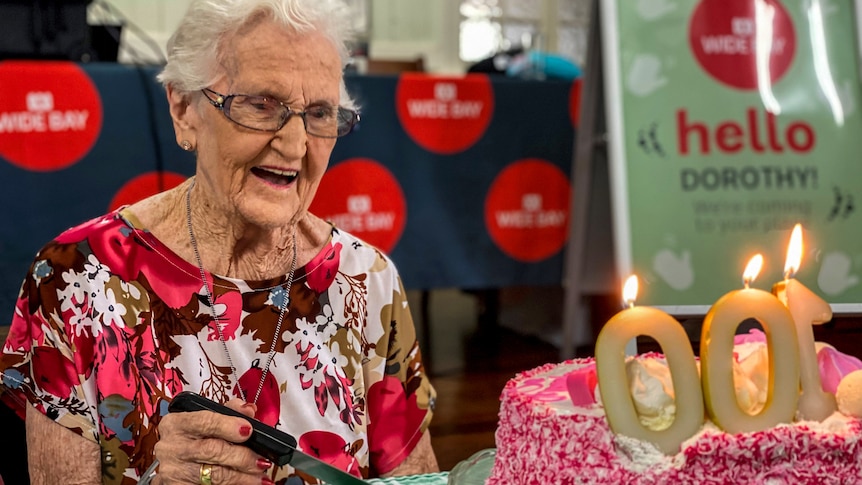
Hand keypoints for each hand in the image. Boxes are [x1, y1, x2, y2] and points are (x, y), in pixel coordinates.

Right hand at [153, 398, 273, 483]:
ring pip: (215, 473)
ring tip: (260, 477)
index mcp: (177, 424)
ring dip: (242, 476)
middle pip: (212, 450)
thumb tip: (249, 410)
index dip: (229, 426)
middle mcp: (172, 447)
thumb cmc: (192, 440)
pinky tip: (246, 484)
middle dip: (242, 456)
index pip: (205, 421)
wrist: (172, 466)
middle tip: (262, 461)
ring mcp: (174, 470)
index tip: (249, 430)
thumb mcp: (204, 422)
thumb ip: (227, 412)